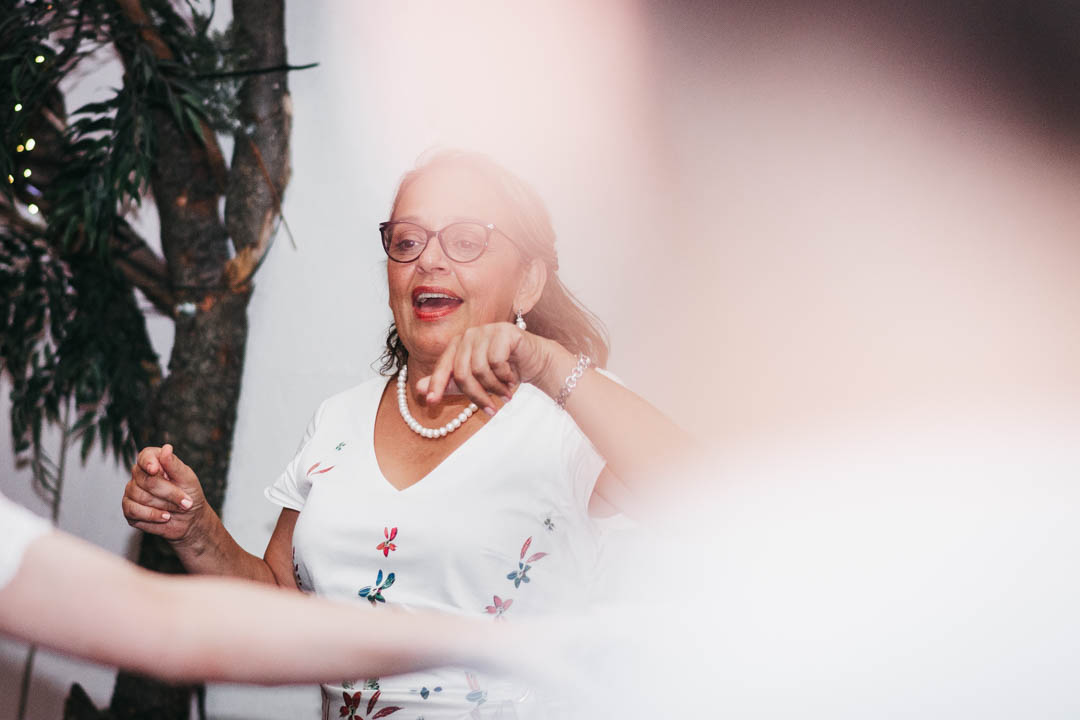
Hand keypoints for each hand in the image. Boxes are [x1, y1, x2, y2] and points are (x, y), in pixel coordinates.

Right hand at [121, 444, 205, 542]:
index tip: (155, 469)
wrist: (190, 519)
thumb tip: (166, 448)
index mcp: (155, 461)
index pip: (145, 456)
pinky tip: (165, 517)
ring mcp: (132, 492)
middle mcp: (140, 475)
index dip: (148, 462)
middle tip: (186, 501)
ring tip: (177, 508)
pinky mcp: (129, 509)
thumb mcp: (187, 479)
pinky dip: (152, 515)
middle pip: (146, 480)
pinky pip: (133, 510)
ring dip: (164, 505)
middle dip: (169, 493)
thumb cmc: (190, 495)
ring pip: (140, 496)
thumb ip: (174, 465)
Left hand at [415, 322, 569, 413]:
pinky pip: (497, 361)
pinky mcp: (504, 331)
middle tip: (490, 409)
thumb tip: (419, 389)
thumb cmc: (503, 372)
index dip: (437, 384)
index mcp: (458, 344)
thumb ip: (448, 383)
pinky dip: (505, 376)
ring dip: (494, 388)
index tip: (431, 402)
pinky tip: (512, 378)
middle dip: (477, 395)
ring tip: (505, 393)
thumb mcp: (474, 382)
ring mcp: (487, 330)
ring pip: (480, 369)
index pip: (444, 367)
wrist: (534, 363)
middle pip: (462, 372)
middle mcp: (470, 334)